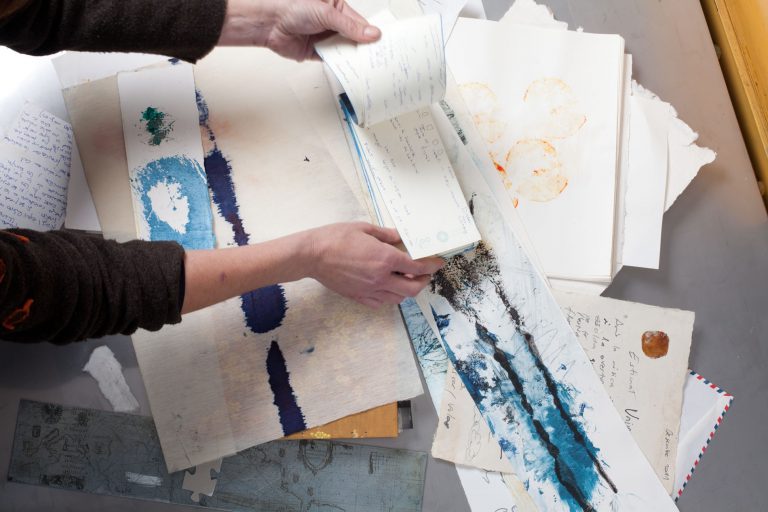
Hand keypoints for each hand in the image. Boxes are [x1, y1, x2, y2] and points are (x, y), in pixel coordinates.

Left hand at [218, 0, 380, 60]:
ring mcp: (326, 38)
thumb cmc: (292, 7)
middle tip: (377, 58)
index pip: (359, 23)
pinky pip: (334, 60)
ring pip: (345, 50)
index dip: (370, 34)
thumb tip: (371, 33)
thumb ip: (349, 26)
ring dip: (353, 58)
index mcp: (337, 8)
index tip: (382, 44)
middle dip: (363, 48)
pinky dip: (341, 65)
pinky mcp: (318, 53)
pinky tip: (351, 70)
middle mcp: (332, 23)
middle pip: (354, 38)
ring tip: (367, 67)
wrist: (269, 23)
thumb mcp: (326, 13)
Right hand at [306, 222, 443, 306]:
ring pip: (398, 298)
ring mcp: (369, 290)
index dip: (431, 265)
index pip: (417, 266)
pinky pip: (381, 302)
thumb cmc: (335, 238)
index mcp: (385, 259)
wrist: (311, 255)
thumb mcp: (364, 228)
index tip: (438, 262)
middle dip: (425, 281)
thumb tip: (400, 237)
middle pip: (412, 287)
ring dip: (408, 290)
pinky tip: (389, 288)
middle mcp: (380, 278)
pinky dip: (391, 297)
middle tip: (427, 274)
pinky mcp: (358, 296)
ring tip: (408, 279)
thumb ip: (386, 235)